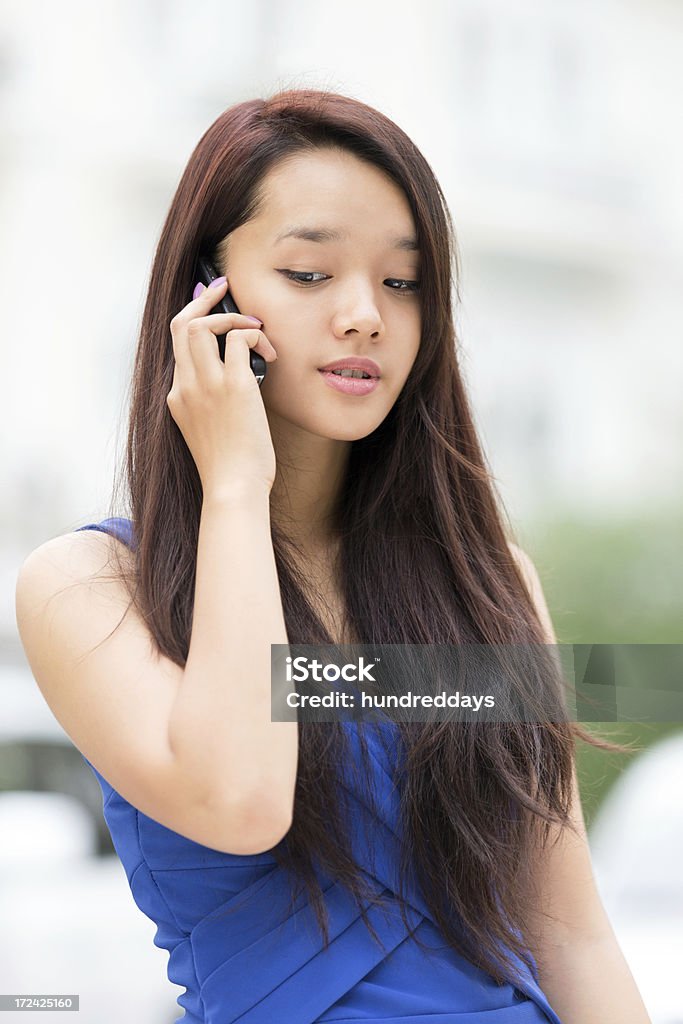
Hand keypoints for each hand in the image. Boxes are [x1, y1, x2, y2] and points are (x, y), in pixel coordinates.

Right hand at [166, 277, 277, 495]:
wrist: (233, 488)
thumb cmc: (231, 468)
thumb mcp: (209, 431)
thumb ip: (212, 403)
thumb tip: (238, 377)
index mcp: (176, 398)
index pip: (176, 345)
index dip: (191, 317)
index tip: (206, 302)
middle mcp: (185, 387)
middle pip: (179, 324)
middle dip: (202, 300)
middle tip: (224, 287)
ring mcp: (205, 386)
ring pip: (200, 325)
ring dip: (230, 316)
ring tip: (254, 328)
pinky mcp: (233, 387)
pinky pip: (238, 339)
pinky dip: (254, 335)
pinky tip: (269, 354)